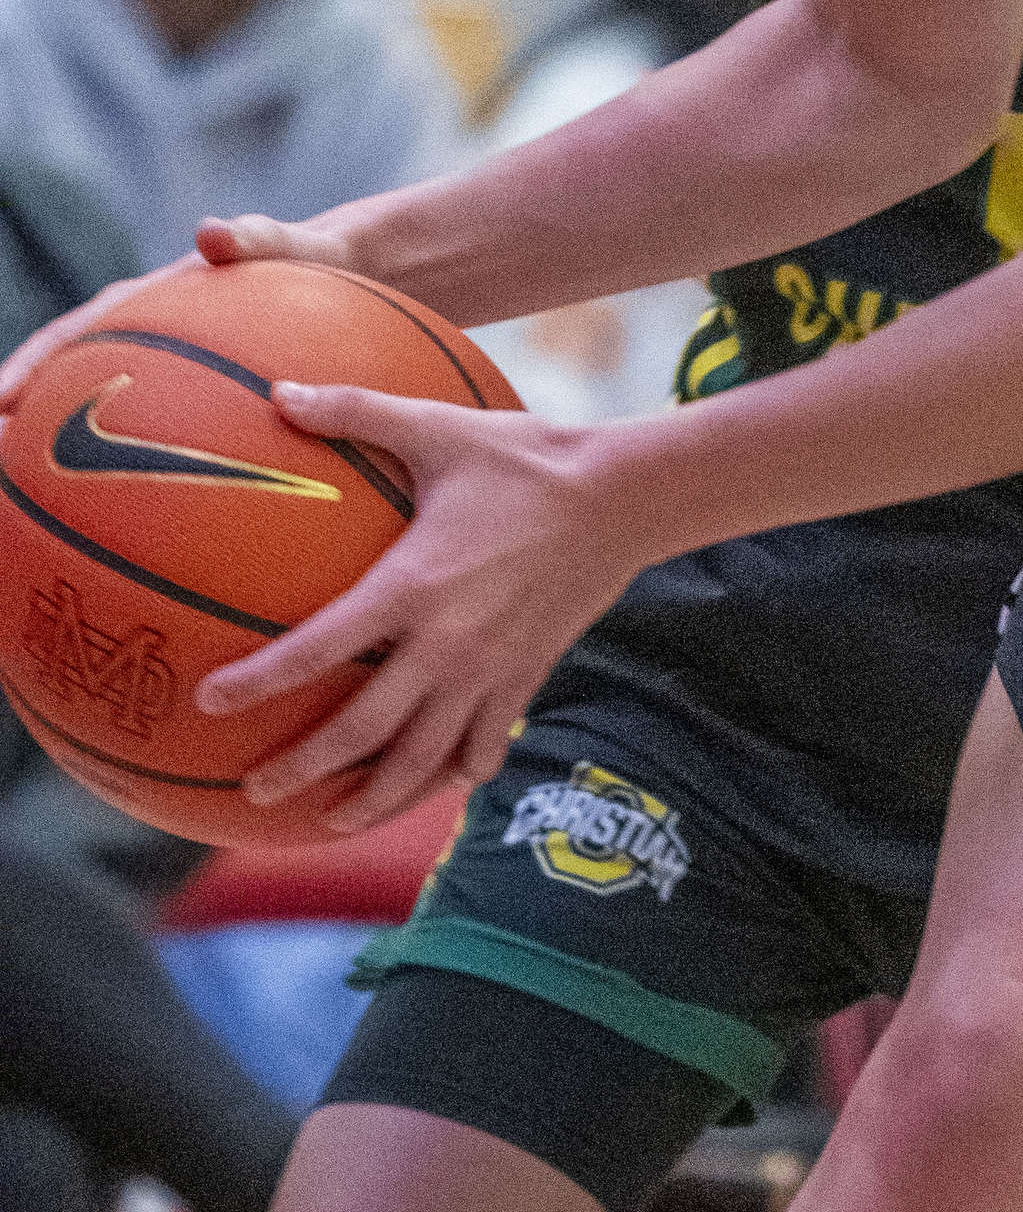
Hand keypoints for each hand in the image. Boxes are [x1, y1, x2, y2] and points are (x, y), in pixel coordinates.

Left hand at [195, 384, 638, 827]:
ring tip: (330, 820)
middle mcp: (447, 644)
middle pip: (362, 733)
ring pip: (421, 762)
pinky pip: (482, 748)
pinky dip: (451, 775)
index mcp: (413, 586)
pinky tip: (429, 784)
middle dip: (302, 771)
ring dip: (371, 801)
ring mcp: (489, 672)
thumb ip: (355, 412)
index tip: (209, 704)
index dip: (259, 683)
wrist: (623, 497)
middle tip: (254, 792)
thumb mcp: (440, 428)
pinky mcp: (525, 681)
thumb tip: (279, 391)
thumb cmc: (525, 458)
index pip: (320, 649)